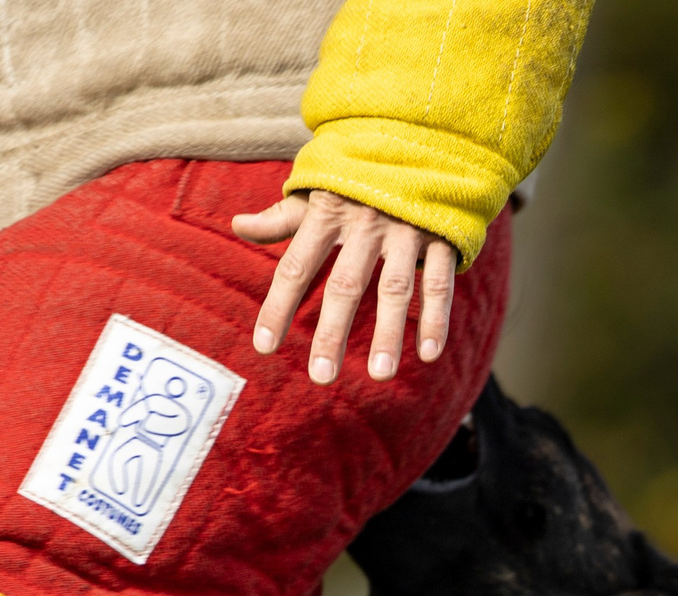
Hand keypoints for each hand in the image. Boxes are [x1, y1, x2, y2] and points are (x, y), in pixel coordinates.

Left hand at [233, 190, 454, 384]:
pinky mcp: (440, 234)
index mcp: (327, 213)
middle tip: (321, 377)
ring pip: (394, 288)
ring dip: (387, 334)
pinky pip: (438, 281)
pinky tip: (428, 354)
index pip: (294, 267)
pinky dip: (435, 318)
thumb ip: (282, 217)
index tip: (264, 348)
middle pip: (344, 285)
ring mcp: (404, 229)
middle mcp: (364, 223)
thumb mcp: (317, 189)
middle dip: (332, 333)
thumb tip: (237, 227)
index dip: (278, 308)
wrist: (419, 136)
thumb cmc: (358, 174)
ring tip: (379, 376)